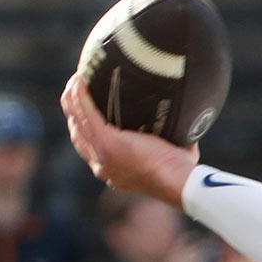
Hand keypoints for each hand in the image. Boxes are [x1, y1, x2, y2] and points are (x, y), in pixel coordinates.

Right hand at [60, 76, 198, 206]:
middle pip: (78, 133)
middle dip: (73, 111)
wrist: (177, 181)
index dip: (83, 127)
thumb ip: (171, 141)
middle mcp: (102, 165)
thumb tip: (189, 122)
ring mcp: (102, 154)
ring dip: (72, 100)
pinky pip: (87, 114)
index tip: (85, 110)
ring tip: (74, 81)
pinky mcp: (107, 143)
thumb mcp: (170, 156)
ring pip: (77, 122)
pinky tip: (79, 80)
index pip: (90, 146)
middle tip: (75, 92)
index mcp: (113, 170)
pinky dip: (80, 96)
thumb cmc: (181, 172)